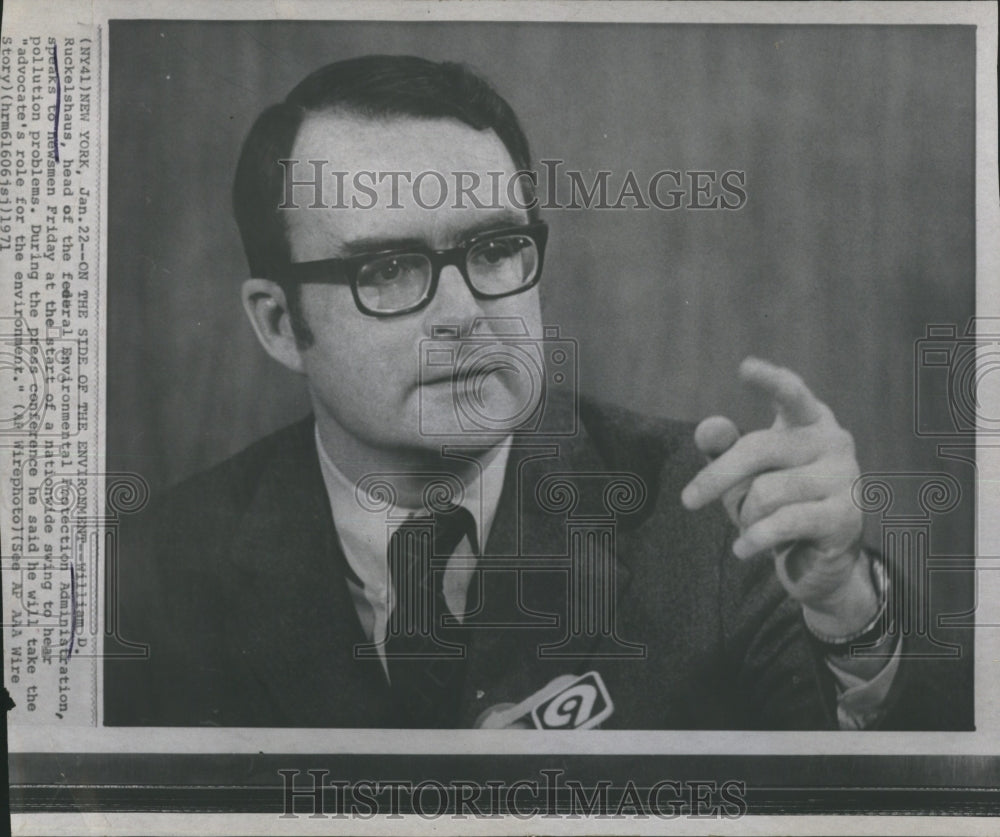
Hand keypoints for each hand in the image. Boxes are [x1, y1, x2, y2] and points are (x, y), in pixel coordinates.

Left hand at [681, 357, 873, 634]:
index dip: (769, 381)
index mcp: (810, 421)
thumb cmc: (778, 503)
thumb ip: (724, 448)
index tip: (745, 367)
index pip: (790, 393)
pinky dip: (754, 538)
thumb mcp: (744, 474)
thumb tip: (707, 427)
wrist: (822, 560)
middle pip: (757, 449)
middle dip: (717, 478)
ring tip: (751, 525)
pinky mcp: (845, 516)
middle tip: (687, 501)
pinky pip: (782, 523)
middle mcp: (833, 441)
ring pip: (766, 491)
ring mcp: (845, 477)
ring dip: (746, 514)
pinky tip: (742, 549)